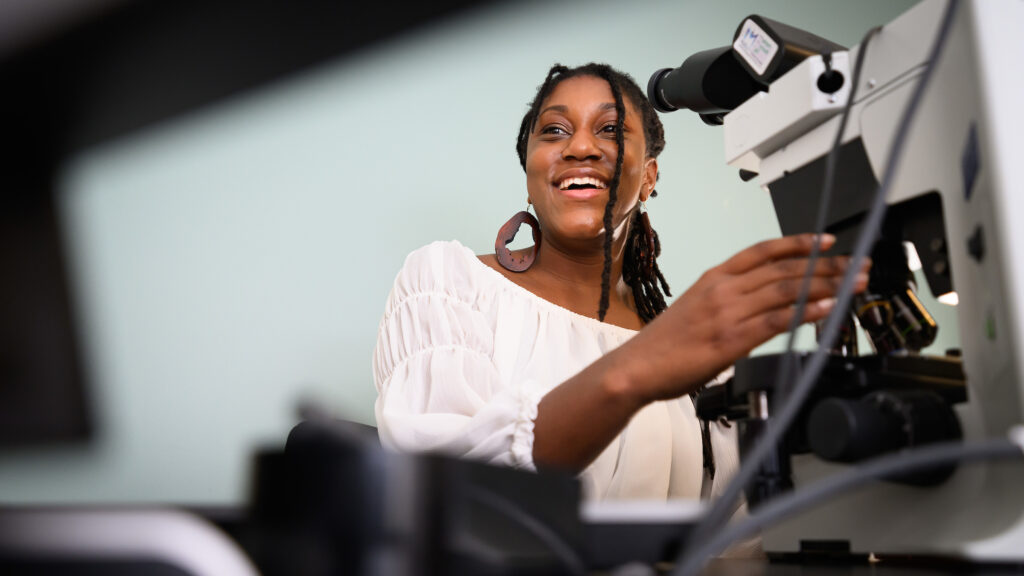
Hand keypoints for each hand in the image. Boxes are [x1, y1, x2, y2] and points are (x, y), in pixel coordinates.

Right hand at [620, 233, 869, 402]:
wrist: (638, 367)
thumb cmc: (665, 344)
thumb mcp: (698, 309)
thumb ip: (731, 303)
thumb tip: (763, 305)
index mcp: (715, 278)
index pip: (763, 251)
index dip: (799, 243)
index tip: (827, 240)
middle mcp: (723, 289)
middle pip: (783, 269)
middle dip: (826, 266)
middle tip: (857, 264)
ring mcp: (728, 313)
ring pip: (785, 290)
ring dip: (825, 286)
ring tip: (853, 284)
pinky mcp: (731, 339)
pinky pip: (776, 321)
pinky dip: (805, 312)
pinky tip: (827, 309)